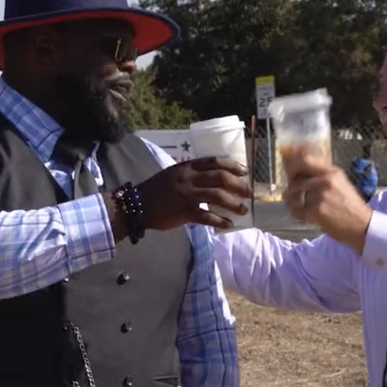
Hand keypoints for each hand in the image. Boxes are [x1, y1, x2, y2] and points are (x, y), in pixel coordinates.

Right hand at [136, 156, 251, 230]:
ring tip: (243, 210)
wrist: (137, 205)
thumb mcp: (173, 174)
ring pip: (218, 196)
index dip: (232, 166)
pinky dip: (220, 221)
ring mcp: (187, 195)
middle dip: (238, 185)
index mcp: (187, 167)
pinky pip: (207, 217)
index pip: (214, 161)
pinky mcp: (184, 212)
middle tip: (248, 193)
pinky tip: (228, 225)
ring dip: (234, 204)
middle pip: (220, 178)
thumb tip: (211, 179)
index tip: (245, 172)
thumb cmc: (156, 190)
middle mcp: (189, 179)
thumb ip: (190, 174)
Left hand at [283, 152, 372, 253]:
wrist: (363, 225)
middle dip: (290, 188)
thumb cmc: (351, 207)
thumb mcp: (341, 184)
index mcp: (332, 172)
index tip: (289, 173)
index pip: (305, 160)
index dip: (292, 166)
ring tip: (300, 209)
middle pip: (296, 179)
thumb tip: (301, 173)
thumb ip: (324, 177)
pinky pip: (297, 210)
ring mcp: (321, 195)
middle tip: (290, 195)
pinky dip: (298, 215)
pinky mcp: (317, 210)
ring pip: (295, 196)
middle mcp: (326, 180)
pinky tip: (305, 218)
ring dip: (294, 204)